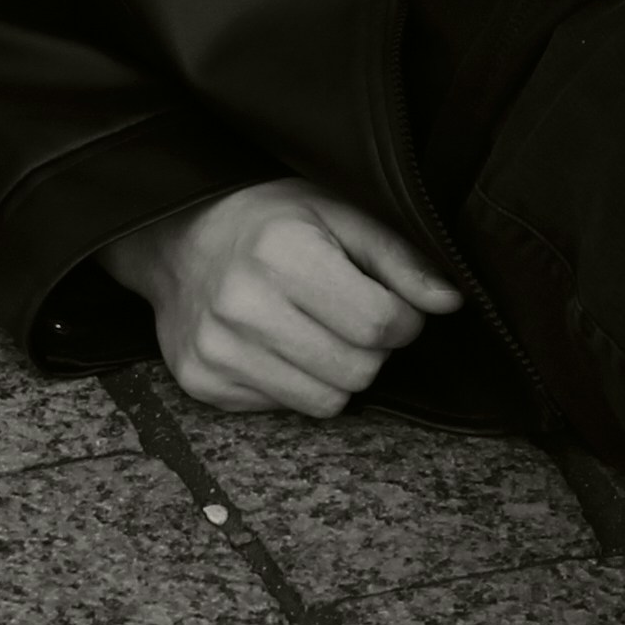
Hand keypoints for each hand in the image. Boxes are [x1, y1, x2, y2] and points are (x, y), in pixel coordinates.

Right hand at [101, 179, 462, 415]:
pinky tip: (279, 345)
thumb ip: (399, 259)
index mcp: (282, 252)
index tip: (392, 306)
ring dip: (338, 372)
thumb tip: (449, 302)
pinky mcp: (202, 382)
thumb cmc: (269, 220)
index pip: (379, 323)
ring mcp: (216, 349)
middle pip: (357, 370)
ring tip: (318, 331)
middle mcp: (241, 305)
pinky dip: (296, 383)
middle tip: (352, 317)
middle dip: (372, 349)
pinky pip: (284, 409)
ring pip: (325, 401)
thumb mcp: (339, 214)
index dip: (404, 320)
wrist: (175, 236)